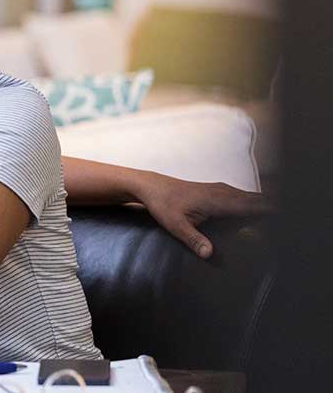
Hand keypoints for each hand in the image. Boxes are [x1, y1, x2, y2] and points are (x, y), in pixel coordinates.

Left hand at [133, 172, 272, 258]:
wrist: (152, 186)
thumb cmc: (163, 204)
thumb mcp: (175, 225)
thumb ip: (193, 239)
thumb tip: (209, 254)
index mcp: (219, 200)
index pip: (254, 206)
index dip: (272, 214)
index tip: (286, 225)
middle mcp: (225, 192)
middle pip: (259, 201)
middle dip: (274, 212)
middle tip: (287, 229)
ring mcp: (223, 190)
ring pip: (252, 198)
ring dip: (266, 208)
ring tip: (279, 224)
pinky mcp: (219, 191)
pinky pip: (243, 198)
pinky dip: (255, 205)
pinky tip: (259, 216)